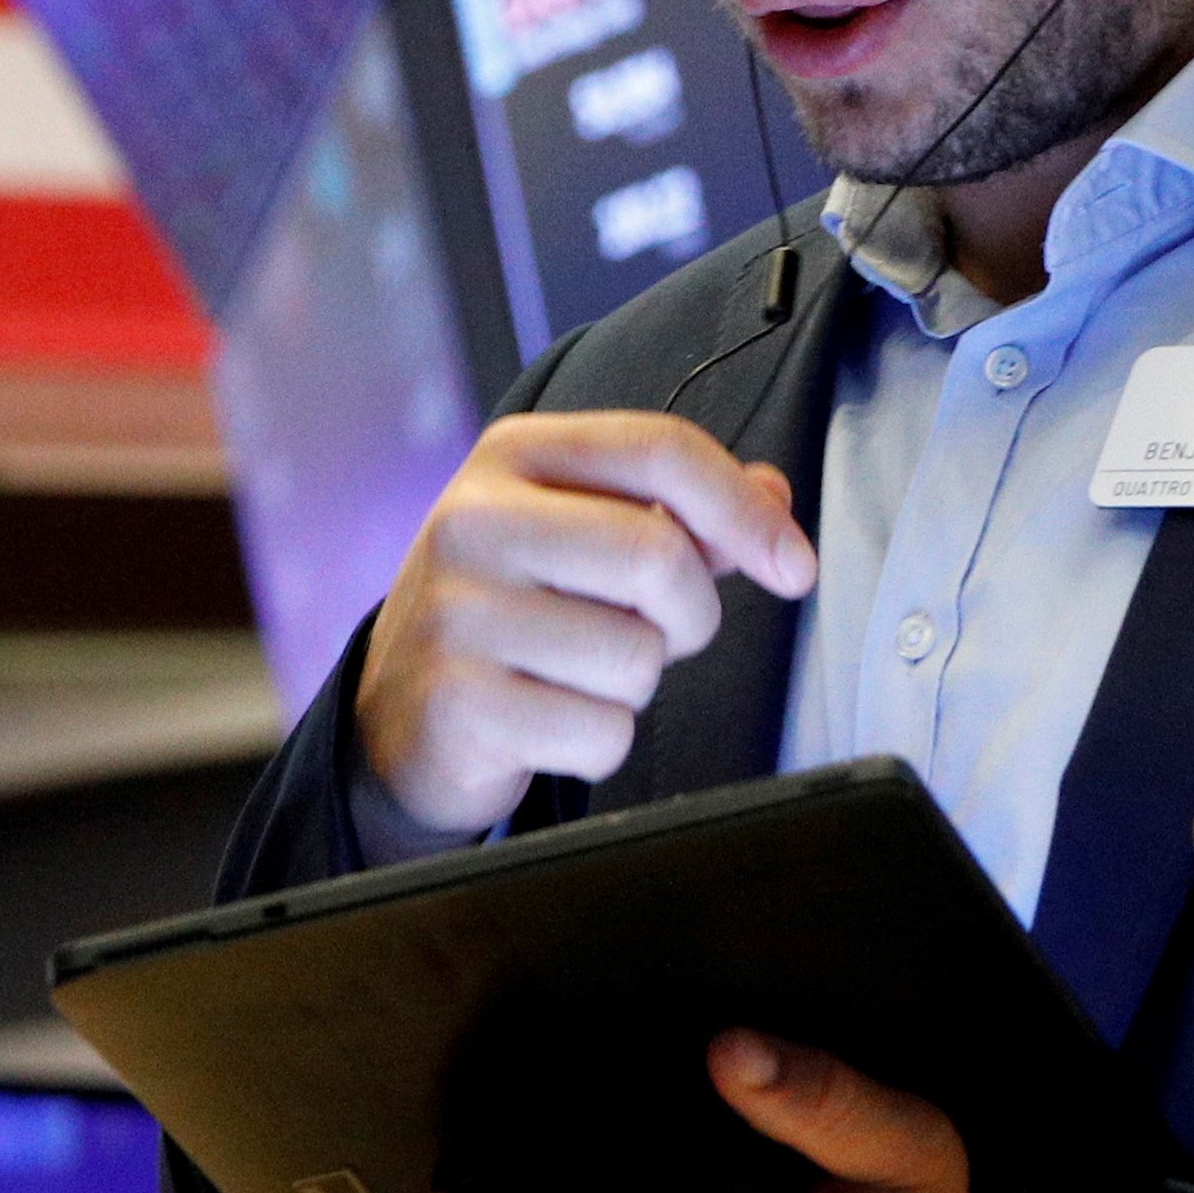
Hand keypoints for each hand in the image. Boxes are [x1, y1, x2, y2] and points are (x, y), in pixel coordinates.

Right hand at [358, 413, 818, 840]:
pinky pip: (602, 733)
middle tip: (654, 633)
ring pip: (637, 657)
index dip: (746, 511)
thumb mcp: (580, 533)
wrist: (399, 712)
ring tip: (577, 674)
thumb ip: (679, 510)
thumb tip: (774, 495)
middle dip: (690, 615)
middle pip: (660, 557)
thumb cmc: (514, 610)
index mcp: (514, 455)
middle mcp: (473, 518)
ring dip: (636, 685)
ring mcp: (457, 611)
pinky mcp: (458, 703)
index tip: (794, 567)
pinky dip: (599, 742)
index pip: (660, 450)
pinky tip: (549, 722)